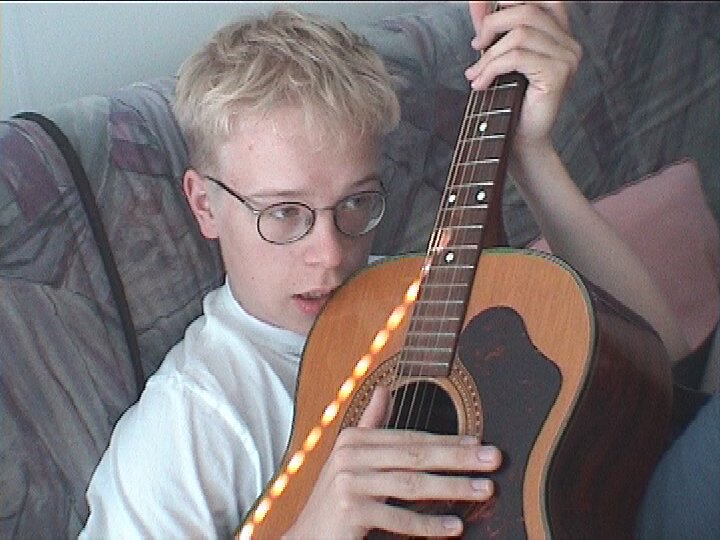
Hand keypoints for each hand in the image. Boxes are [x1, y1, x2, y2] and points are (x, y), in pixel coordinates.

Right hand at [283, 387, 501, 537]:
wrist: (306, 536)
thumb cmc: (335, 496)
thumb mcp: (350, 456)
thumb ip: (370, 423)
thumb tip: (384, 389)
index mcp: (354, 438)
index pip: (410, 437)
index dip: (446, 440)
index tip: (478, 443)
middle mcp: (350, 455)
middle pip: (416, 456)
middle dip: (458, 457)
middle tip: (493, 460)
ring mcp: (349, 482)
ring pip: (411, 485)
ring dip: (452, 488)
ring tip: (484, 490)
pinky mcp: (350, 510)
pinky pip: (397, 518)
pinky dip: (428, 524)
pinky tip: (455, 526)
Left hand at [464, 1, 580, 150]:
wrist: (520, 141)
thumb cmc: (510, 103)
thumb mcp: (497, 57)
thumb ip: (491, 27)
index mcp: (559, 34)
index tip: (481, 10)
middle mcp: (569, 42)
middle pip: (526, 10)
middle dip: (492, 24)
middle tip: (475, 46)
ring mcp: (567, 58)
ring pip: (520, 33)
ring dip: (489, 54)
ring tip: (476, 74)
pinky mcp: (558, 74)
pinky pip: (517, 57)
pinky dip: (491, 68)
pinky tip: (481, 83)